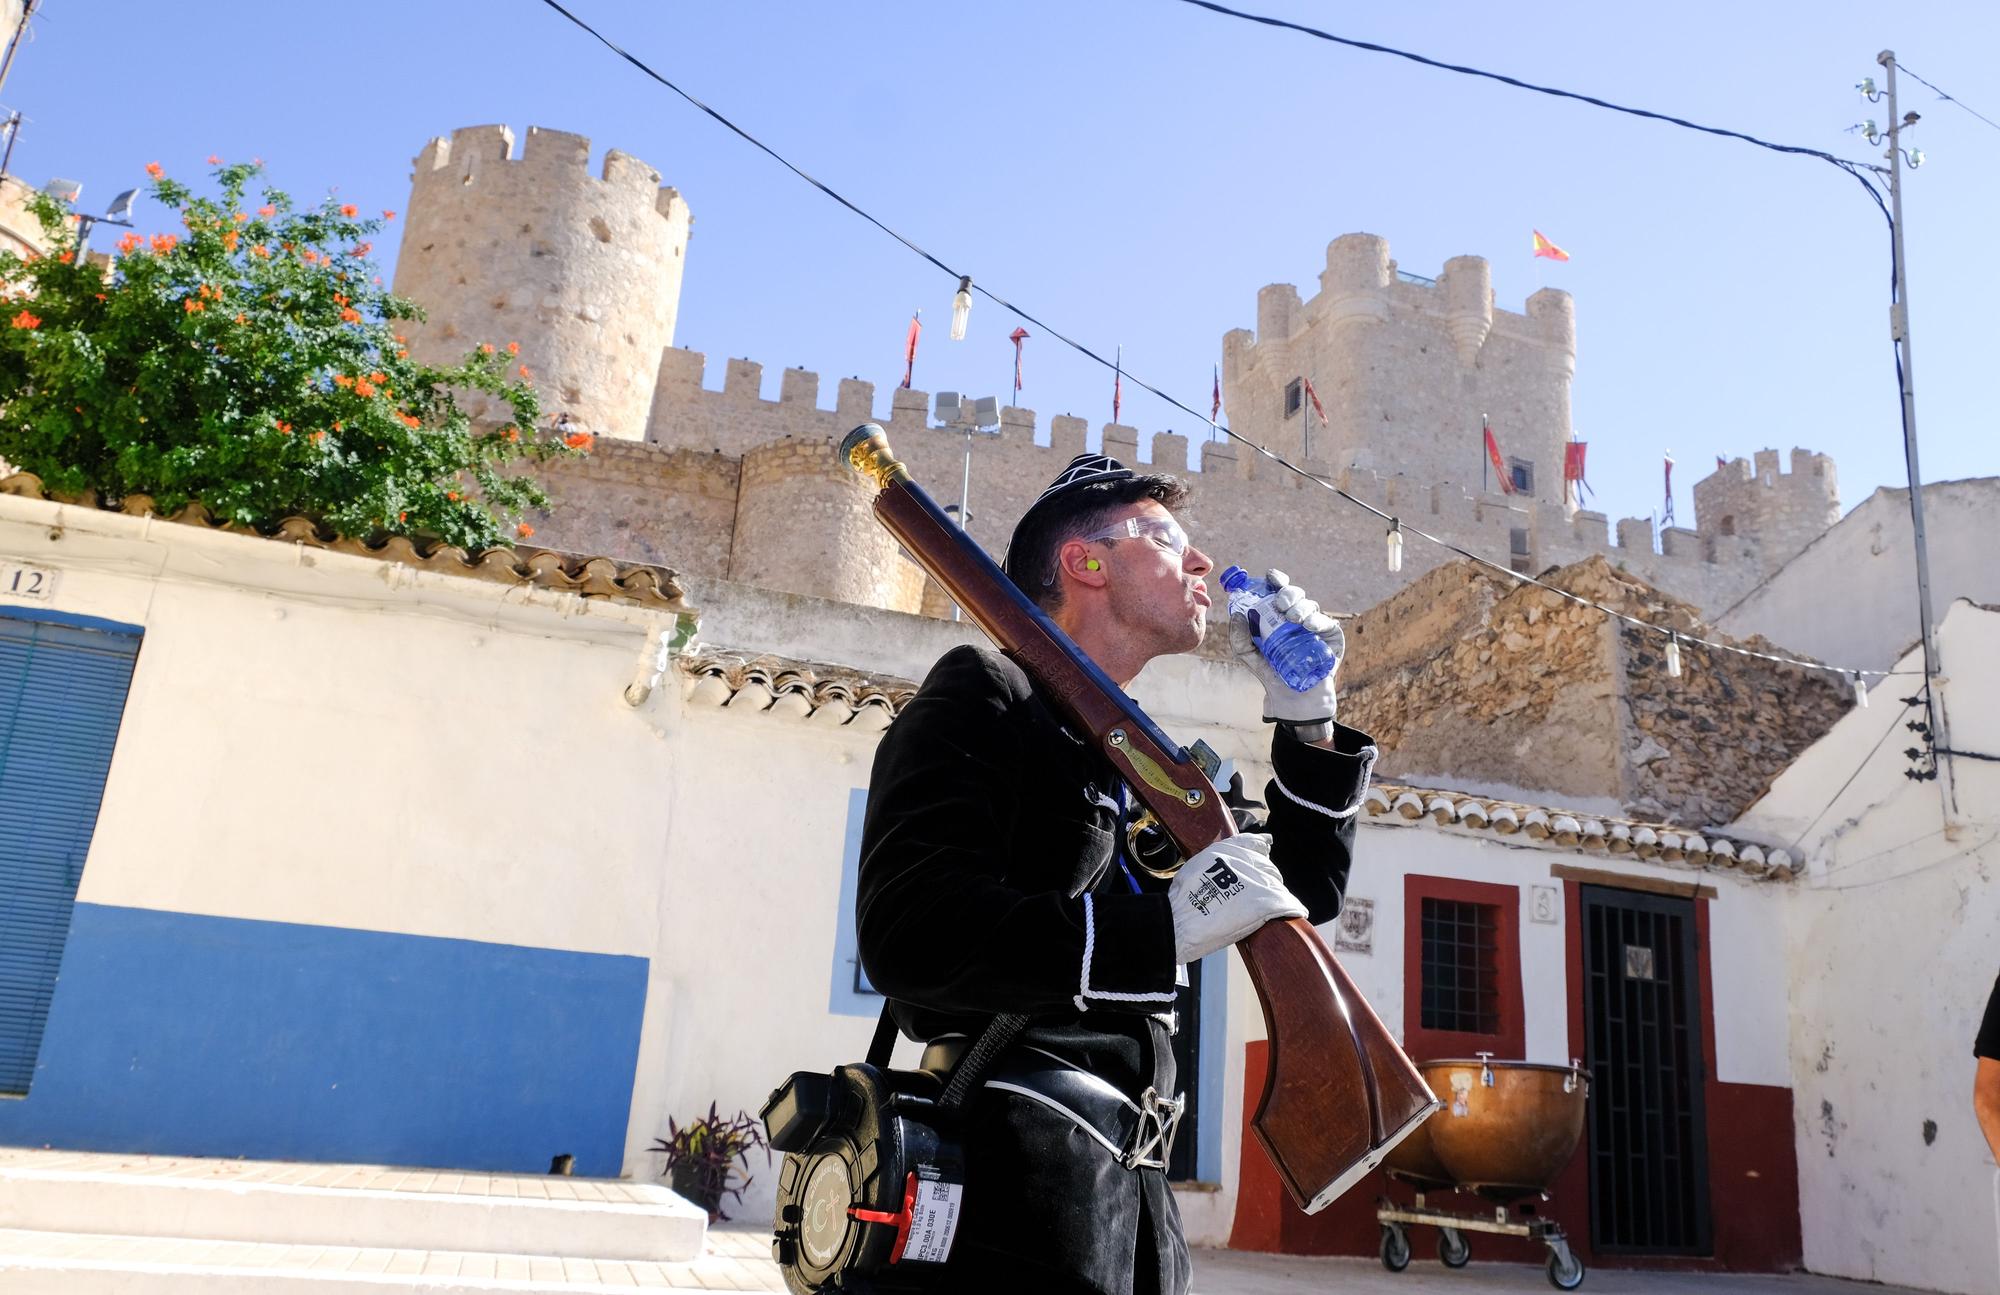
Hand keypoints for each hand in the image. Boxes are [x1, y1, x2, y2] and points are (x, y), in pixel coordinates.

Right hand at [1168, 833, 1306, 962]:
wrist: (1179, 921)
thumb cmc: (1180, 901)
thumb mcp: (1193, 870)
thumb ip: (1211, 864)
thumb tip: (1218, 869)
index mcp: (1222, 852)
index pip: (1250, 843)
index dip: (1260, 846)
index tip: (1266, 847)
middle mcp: (1241, 863)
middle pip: (1266, 866)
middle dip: (1268, 876)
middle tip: (1266, 888)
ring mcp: (1254, 882)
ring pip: (1276, 885)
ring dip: (1277, 894)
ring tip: (1278, 903)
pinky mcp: (1262, 903)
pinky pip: (1286, 903)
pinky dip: (1293, 907)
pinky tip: (1297, 911)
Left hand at [1227, 568, 1343, 726]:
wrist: (1292, 696)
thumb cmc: (1270, 671)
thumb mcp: (1247, 655)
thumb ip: (1238, 637)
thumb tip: (1237, 614)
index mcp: (1277, 613)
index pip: (1277, 589)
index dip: (1275, 580)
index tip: (1271, 579)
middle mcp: (1296, 615)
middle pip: (1294, 593)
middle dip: (1288, 594)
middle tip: (1280, 604)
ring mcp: (1314, 624)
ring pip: (1310, 605)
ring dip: (1301, 607)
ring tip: (1293, 619)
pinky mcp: (1330, 636)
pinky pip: (1325, 622)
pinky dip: (1317, 621)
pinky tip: (1309, 626)